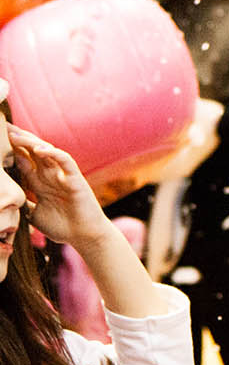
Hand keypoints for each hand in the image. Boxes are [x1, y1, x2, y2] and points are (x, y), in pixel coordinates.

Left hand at [8, 126, 109, 246]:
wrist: (84, 237)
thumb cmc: (63, 228)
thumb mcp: (33, 215)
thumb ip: (23, 204)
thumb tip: (8, 201)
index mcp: (40, 183)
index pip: (23, 161)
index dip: (10, 150)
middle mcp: (50, 176)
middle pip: (32, 152)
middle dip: (17, 140)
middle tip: (2, 127)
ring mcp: (62, 176)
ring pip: (46, 152)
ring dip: (30, 142)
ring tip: (14, 135)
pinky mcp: (75, 180)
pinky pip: (65, 161)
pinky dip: (53, 154)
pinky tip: (39, 149)